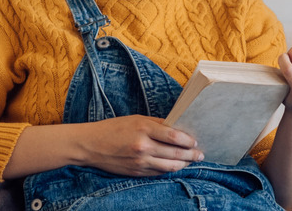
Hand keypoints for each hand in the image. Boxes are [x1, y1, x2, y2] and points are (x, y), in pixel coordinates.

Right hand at [80, 115, 202, 176]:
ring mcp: (140, 162)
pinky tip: (174, 166)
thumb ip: (156, 123)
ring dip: (183, 164)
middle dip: (191, 154)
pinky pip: (158, 173)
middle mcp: (143, 146)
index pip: (173, 136)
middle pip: (175, 153)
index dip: (188, 140)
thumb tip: (176, 127)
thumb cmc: (113, 128)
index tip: (195, 141)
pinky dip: (169, 169)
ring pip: (169, 166)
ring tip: (190, 161)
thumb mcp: (135, 119)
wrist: (90, 145)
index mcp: (143, 129)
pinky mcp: (136, 172)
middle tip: (200, 154)